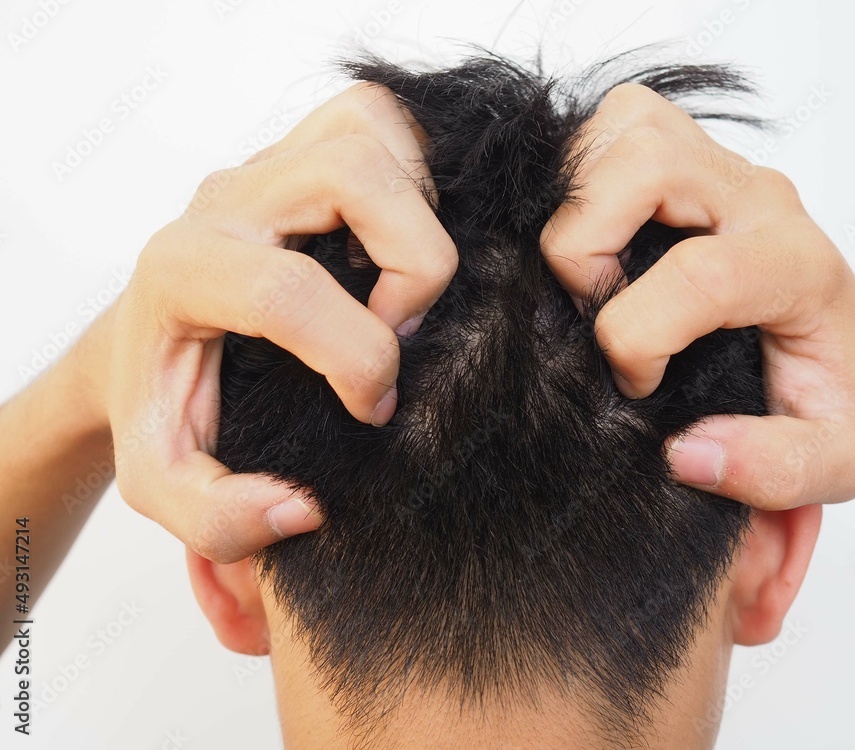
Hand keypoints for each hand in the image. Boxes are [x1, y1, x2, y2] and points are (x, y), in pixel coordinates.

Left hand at [107, 83, 456, 561]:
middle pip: (351, 177)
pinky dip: (416, 178)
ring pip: (375, 134)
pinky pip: (386, 122)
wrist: (155, 328)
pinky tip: (397, 244)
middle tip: (398, 329)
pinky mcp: (310, 144)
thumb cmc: (168, 392)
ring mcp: (272, 161)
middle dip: (410, 266)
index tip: (370, 406)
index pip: (287, 293)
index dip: (358, 358)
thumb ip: (215, 517)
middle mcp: (227, 200)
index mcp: (182, 270)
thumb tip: (300, 507)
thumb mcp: (163, 477)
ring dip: (417, 216)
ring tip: (398, 286)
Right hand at [540, 83, 854, 509]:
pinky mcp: (680, 149)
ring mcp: (717, 163)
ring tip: (592, 276)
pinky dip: (579, 175)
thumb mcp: (833, 458)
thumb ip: (777, 470)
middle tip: (597, 309)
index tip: (639, 385)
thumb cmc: (826, 390)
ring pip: (624, 130)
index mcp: (797, 266)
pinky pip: (612, 124)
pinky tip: (592, 236)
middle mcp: (757, 198)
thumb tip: (686, 453)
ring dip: (579, 205)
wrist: (836, 337)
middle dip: (585, 248)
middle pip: (648, 165)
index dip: (637, 338)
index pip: (701, 274)